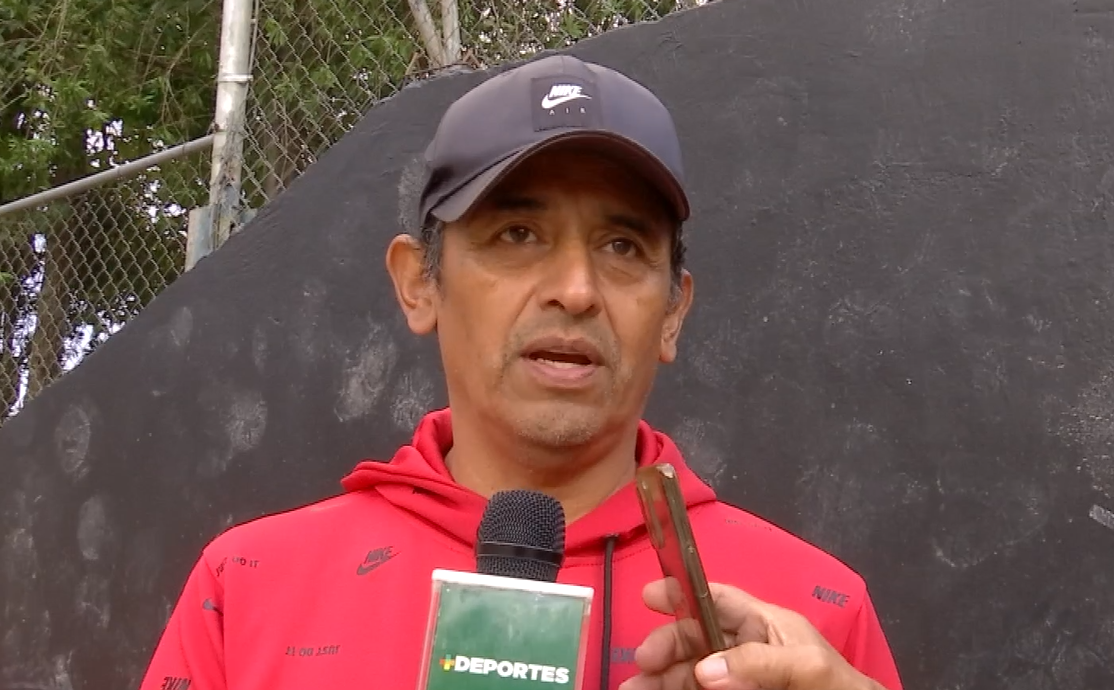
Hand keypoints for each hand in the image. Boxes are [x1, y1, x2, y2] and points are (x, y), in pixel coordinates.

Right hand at [618, 579, 883, 689]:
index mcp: (766, 625)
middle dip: (663, 647)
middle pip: (694, 640)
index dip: (683, 591)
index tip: (649, 595)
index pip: (717, 599)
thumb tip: (704, 669)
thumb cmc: (841, 687)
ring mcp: (740, 679)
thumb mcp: (807, 667)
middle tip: (640, 666)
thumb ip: (759, 661)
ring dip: (661, 678)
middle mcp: (747, 649)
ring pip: (690, 672)